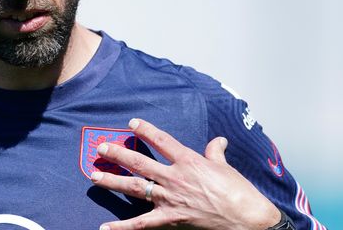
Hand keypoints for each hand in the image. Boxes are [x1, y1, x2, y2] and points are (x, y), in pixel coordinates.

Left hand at [90, 118, 279, 229]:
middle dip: (118, 154)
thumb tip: (219, 141)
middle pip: (140, 163)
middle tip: (101, 148)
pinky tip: (105, 228)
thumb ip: (216, 152)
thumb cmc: (239, 192)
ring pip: (135, 188)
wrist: (247, 219)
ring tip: (95, 177)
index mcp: (188, 161)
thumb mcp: (225, 167)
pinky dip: (122, 228)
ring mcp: (170, 199)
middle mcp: (174, 178)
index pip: (161, 141)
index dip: (146, 131)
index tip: (132, 124)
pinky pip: (141, 224)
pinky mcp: (170, 219)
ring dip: (113, 182)